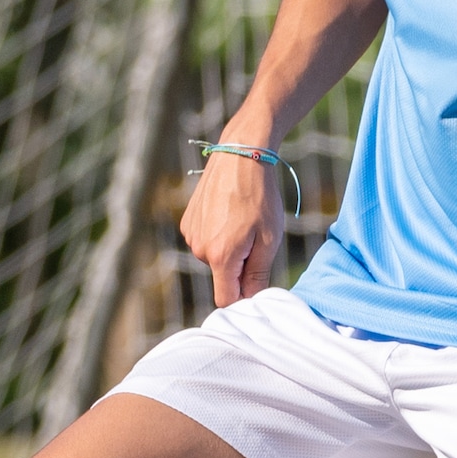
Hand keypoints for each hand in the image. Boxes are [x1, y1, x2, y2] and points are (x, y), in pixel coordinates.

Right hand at [177, 130, 282, 307]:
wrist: (240, 157)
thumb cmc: (260, 197)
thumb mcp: (269, 239)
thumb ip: (258, 275)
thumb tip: (251, 300)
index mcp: (221, 257)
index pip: (226, 300)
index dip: (243, 298)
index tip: (256, 284)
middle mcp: (200, 250)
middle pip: (222, 277)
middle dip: (239, 267)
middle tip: (255, 238)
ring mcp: (191, 235)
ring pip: (213, 259)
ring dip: (228, 249)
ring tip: (241, 221)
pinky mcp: (187, 223)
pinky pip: (205, 241)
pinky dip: (216, 234)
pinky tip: (227, 214)